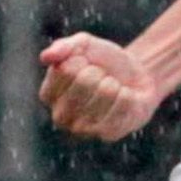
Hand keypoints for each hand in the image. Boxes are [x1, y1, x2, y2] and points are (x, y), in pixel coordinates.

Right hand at [38, 33, 161, 141]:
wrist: (134, 77)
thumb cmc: (103, 61)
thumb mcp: (83, 45)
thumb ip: (63, 47)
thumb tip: (45, 57)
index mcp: (48, 95)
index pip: (66, 69)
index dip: (82, 60)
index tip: (85, 64)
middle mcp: (61, 117)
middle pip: (85, 80)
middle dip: (99, 72)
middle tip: (102, 78)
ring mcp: (83, 130)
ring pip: (106, 91)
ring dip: (115, 83)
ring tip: (113, 89)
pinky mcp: (108, 135)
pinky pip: (124, 103)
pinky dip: (129, 94)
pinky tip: (124, 101)